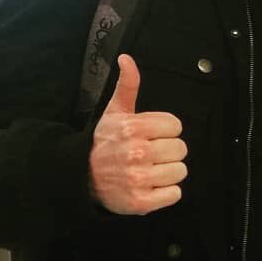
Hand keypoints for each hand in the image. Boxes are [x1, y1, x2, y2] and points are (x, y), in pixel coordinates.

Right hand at [88, 54, 187, 214]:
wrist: (80, 176)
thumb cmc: (104, 142)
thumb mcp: (114, 111)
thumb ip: (127, 85)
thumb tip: (126, 58)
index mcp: (133, 128)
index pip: (176, 126)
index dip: (166, 131)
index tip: (151, 135)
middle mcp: (137, 153)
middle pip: (181, 149)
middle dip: (168, 151)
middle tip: (150, 154)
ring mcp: (139, 179)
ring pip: (181, 171)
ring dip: (169, 173)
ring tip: (150, 170)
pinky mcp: (141, 202)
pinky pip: (175, 194)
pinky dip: (166, 193)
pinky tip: (151, 186)